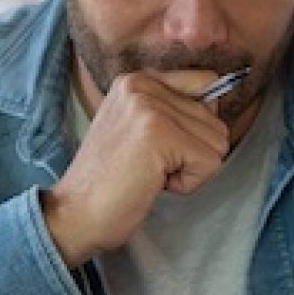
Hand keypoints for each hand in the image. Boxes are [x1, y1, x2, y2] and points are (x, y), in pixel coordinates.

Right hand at [42, 70, 229, 266]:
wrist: (74, 214)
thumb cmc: (109, 182)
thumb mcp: (136, 128)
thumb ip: (172, 109)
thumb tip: (219, 100)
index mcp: (137, 80)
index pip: (207, 83)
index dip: (196, 126)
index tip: (162, 148)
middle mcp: (142, 85)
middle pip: (215, 120)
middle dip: (192, 154)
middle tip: (149, 166)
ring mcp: (149, 107)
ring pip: (217, 142)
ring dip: (190, 170)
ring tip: (150, 174)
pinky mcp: (159, 134)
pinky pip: (210, 162)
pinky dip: (187, 183)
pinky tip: (153, 183)